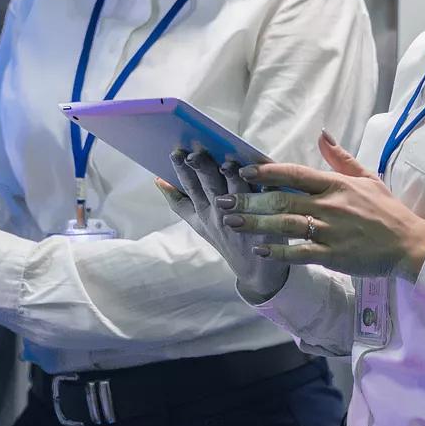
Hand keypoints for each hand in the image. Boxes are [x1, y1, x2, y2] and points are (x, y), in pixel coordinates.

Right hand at [159, 150, 290, 303]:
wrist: (255, 272)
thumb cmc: (226, 239)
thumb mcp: (198, 224)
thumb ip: (179, 202)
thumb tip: (158, 180)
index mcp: (203, 212)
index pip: (189, 187)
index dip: (181, 171)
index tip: (176, 153)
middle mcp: (219, 214)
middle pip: (209, 187)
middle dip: (201, 169)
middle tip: (195, 154)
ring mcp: (242, 219)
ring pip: (236, 192)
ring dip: (231, 177)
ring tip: (226, 163)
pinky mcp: (265, 224)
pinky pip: (265, 202)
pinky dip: (263, 187)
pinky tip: (262, 174)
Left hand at [224, 133, 424, 281]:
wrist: (409, 244)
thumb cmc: (387, 210)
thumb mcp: (367, 177)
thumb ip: (340, 158)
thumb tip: (322, 135)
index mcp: (336, 185)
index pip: (295, 174)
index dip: (267, 172)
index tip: (244, 171)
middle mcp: (330, 205)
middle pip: (282, 200)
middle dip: (249, 200)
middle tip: (223, 199)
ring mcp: (330, 231)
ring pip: (285, 225)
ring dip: (256, 223)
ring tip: (231, 221)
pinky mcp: (333, 255)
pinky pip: (300, 252)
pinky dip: (279, 251)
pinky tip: (260, 249)